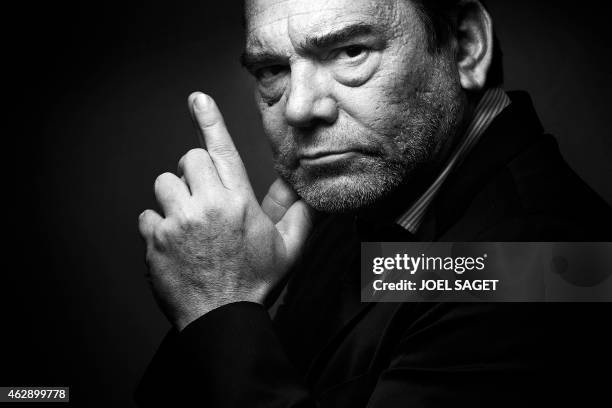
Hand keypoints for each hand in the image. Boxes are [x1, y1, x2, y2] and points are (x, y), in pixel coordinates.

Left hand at [139, 93, 314, 330]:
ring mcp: (177, 223)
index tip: (197, 98)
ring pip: (164, 184)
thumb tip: (303, 187)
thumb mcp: (288, 248)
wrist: (222, 318)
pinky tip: (175, 243)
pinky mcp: (155, 241)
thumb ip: (298, 212)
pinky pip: (147, 216)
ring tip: (189, 222)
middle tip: (204, 196)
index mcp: (239, 202)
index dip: (210, 120)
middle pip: (188, 160)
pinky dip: (158, 226)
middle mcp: (207, 206)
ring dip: (176, 197)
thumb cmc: (256, 282)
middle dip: (195, 172)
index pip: (221, 150)